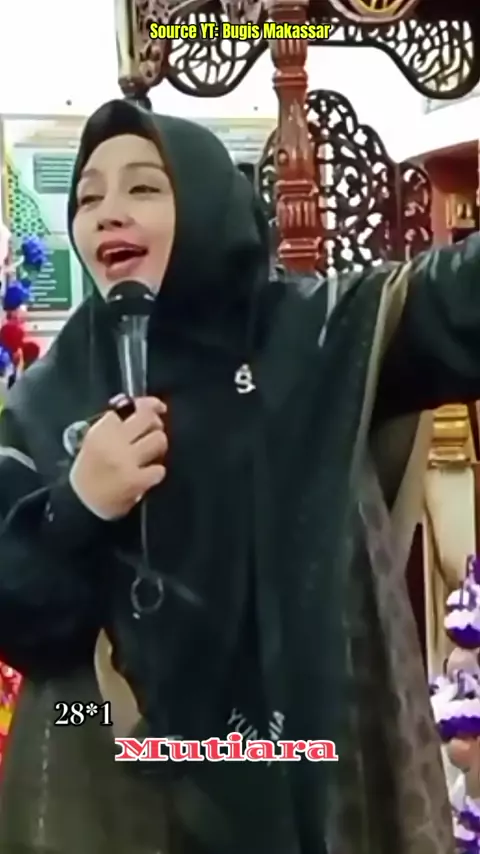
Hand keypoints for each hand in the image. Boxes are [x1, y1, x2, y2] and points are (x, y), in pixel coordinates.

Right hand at [70, 396, 166, 519]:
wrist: (79, 505)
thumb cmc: (88, 472)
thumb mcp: (93, 442)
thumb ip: (113, 426)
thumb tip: (144, 408)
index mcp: (100, 430)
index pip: (131, 407)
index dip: (146, 405)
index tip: (156, 407)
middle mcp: (113, 442)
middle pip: (148, 418)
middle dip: (156, 422)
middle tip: (154, 430)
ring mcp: (126, 461)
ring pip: (159, 440)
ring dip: (159, 446)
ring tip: (152, 454)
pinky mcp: (135, 481)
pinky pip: (159, 469)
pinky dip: (156, 473)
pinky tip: (148, 476)